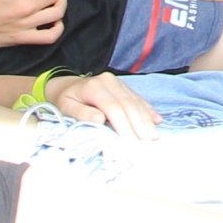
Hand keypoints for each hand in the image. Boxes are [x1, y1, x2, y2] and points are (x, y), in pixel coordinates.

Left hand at [43, 71, 157, 138]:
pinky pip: (138, 98)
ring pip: (136, 101)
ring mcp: (118, 82)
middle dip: (139, 123)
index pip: (113, 107)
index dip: (123, 124)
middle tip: (148, 141)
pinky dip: (148, 110)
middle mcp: (109, 81)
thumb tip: (100, 119)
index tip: (130, 141)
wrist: (65, 85)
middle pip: (128, 104)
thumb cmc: (65, 100)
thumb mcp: (66, 107)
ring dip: (146, 119)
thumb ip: (81, 113)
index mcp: (94, 87)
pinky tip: (157, 120)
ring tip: (154, 136)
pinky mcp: (124, 86)